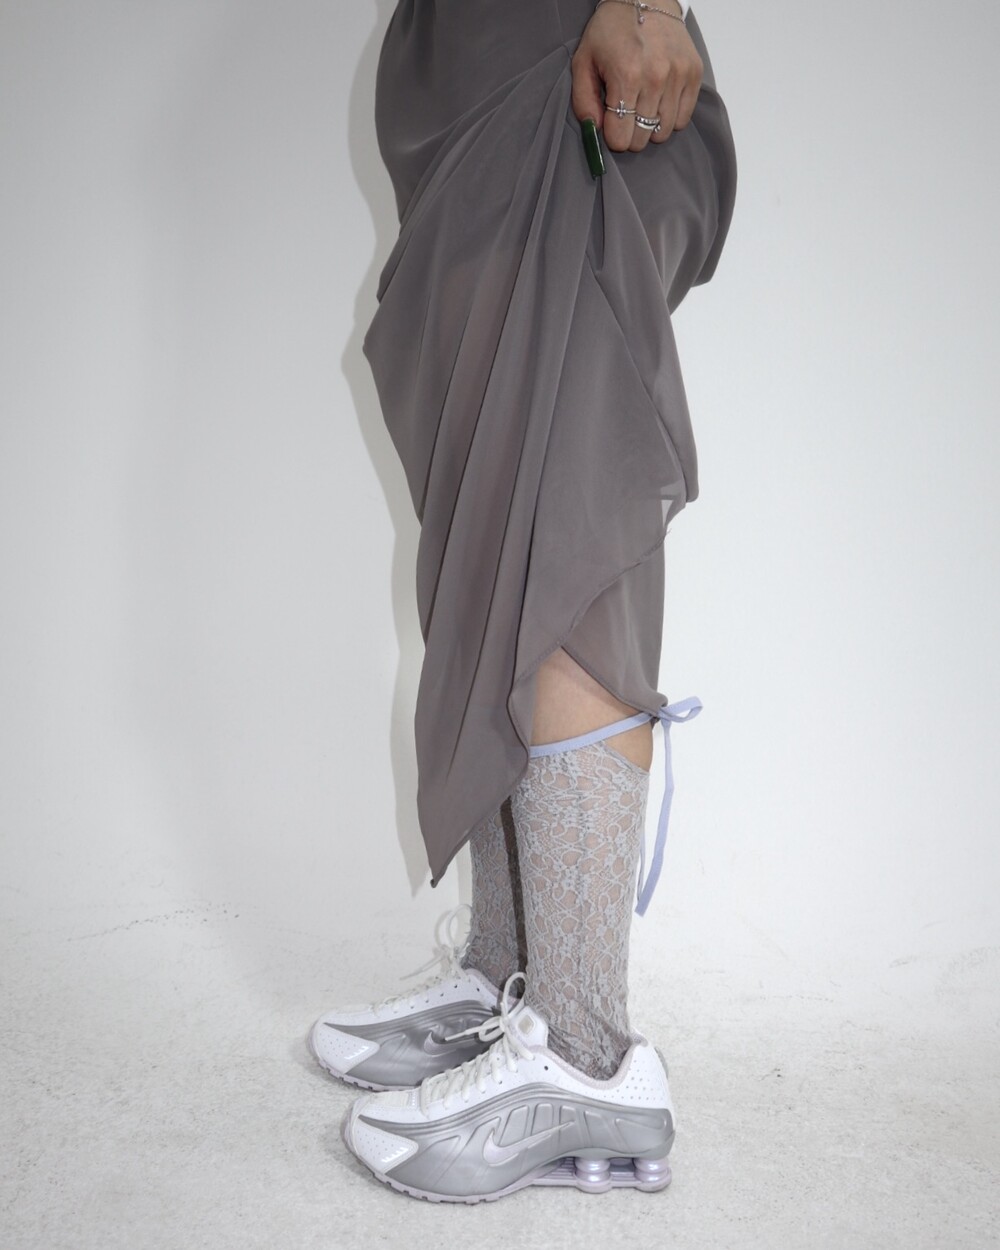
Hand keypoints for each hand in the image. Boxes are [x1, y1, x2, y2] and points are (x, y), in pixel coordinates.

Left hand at [571, 1, 703, 151]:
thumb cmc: (611, 30)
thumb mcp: (583, 61)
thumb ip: (583, 101)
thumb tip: (595, 130)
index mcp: (627, 76)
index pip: (621, 138)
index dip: (612, 136)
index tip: (610, 123)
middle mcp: (656, 78)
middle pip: (642, 139)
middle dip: (630, 134)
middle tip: (626, 115)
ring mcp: (678, 76)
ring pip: (664, 132)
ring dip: (650, 127)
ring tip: (642, 106)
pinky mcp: (693, 73)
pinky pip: (683, 119)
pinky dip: (670, 117)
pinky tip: (659, 101)